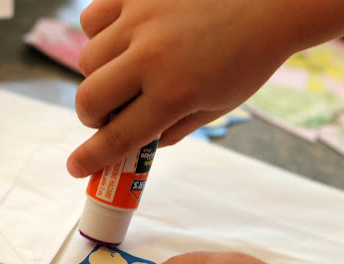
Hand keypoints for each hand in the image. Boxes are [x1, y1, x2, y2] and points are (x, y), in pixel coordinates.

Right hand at [67, 0, 296, 177]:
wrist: (268, 4)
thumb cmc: (248, 59)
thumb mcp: (218, 107)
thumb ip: (175, 129)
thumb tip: (140, 142)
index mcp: (174, 94)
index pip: (119, 136)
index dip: (92, 158)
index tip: (76, 167)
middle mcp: (150, 57)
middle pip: (89, 100)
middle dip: (92, 118)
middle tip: (109, 117)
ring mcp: (139, 21)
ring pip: (87, 60)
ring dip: (99, 77)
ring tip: (129, 73)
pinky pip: (91, 19)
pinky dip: (100, 36)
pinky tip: (125, 40)